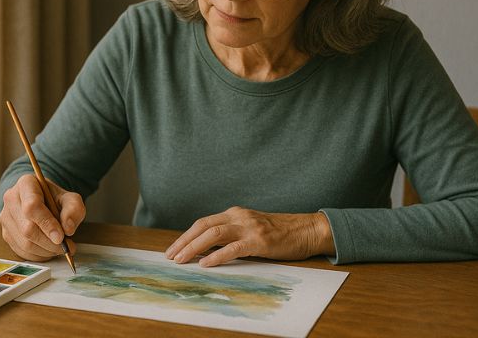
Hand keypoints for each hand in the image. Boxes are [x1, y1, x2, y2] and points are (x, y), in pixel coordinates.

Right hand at [0, 174, 85, 260]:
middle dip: (50, 242)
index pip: (32, 207)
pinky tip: (49, 250)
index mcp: (26, 184)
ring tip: (60, 248)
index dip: (47, 224)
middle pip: (28, 228)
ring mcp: (6, 217)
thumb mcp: (70, 198)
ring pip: (24, 243)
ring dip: (46, 251)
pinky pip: (21, 251)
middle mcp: (11, 199)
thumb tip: (67, 228)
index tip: (61, 237)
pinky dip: (38, 255)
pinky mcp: (6, 233)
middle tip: (67, 246)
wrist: (42, 201)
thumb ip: (73, 209)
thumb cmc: (55, 199)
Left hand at [164, 206, 334, 266]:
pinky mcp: (259, 241)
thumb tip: (207, 249)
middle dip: (183, 241)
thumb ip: (232, 234)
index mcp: (235, 213)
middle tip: (170, 256)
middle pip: (203, 226)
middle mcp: (238, 216)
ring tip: (182, 260)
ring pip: (213, 235)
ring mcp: (249, 227)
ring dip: (194, 248)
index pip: (203, 223)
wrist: (307, 230)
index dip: (186, 236)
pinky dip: (217, 256)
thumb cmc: (279, 233)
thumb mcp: (251, 228)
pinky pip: (233, 248)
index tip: (173, 249)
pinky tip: (206, 264)